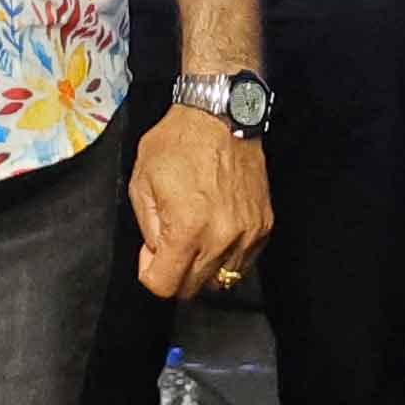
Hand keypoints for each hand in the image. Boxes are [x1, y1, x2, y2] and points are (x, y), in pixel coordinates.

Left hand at [129, 102, 271, 299]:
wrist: (222, 116)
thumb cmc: (178, 142)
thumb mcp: (141, 182)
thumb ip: (147, 228)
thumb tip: (156, 255)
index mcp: (187, 228)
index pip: (165, 286)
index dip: (150, 273)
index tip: (150, 255)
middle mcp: (221, 237)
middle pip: (193, 288)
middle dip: (174, 273)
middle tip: (169, 242)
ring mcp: (247, 234)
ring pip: (221, 280)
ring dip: (202, 267)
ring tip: (194, 236)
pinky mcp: (263, 226)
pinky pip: (243, 261)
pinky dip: (226, 256)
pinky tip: (215, 231)